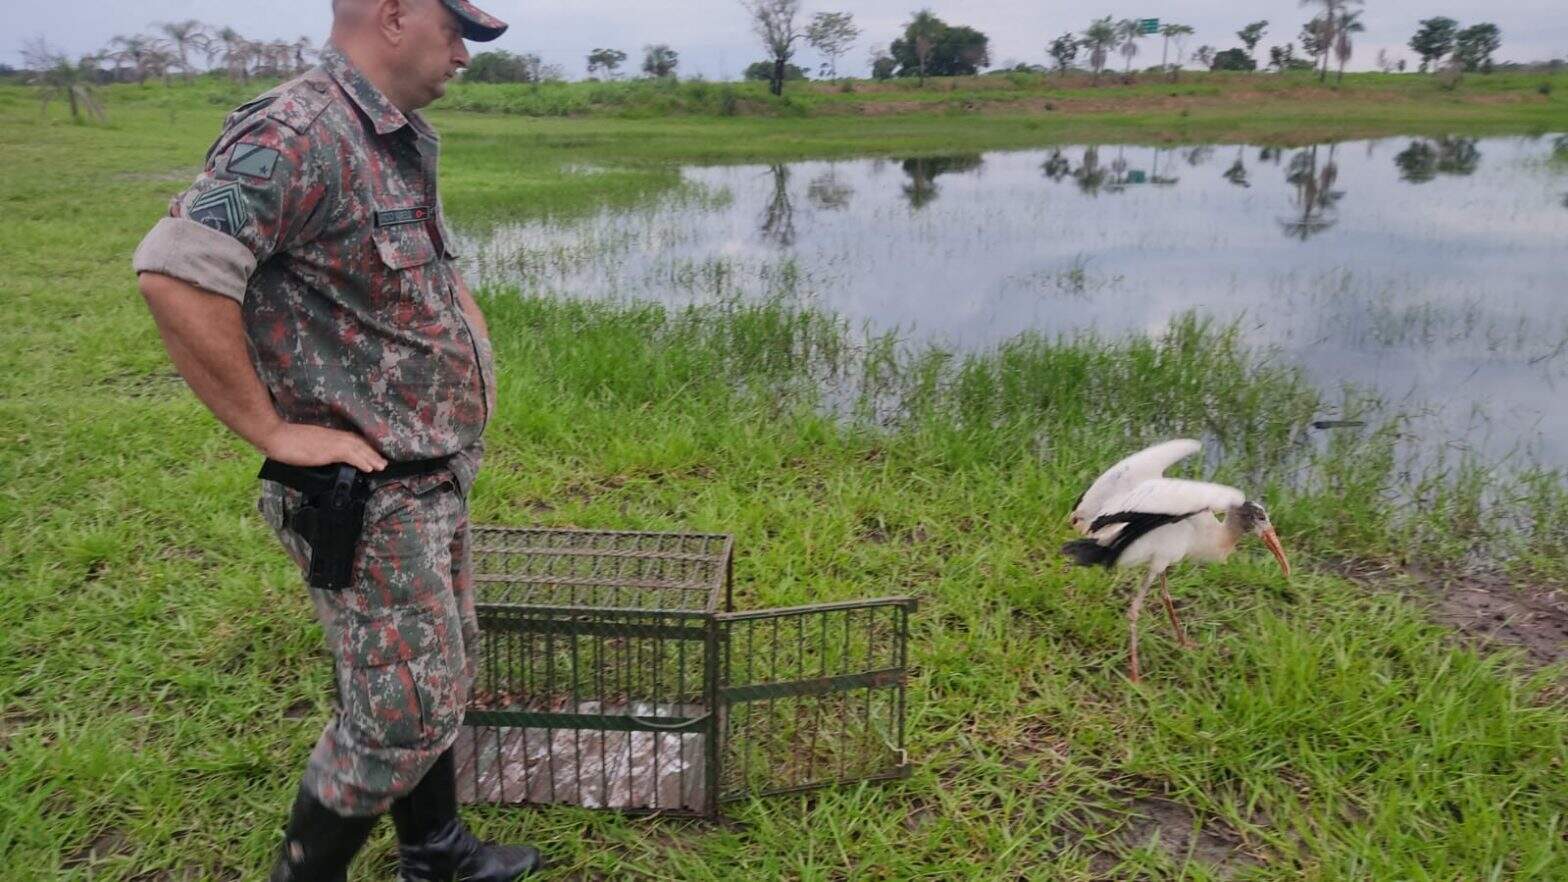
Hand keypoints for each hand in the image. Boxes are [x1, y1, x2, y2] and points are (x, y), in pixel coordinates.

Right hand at [260, 423, 387, 471]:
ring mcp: (331, 442)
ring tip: (381, 466)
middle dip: (371, 452)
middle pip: (357, 443)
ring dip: (371, 458)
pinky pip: (350, 455)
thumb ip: (318, 449)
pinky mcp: (328, 449)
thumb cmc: (286, 441)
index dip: (363, 447)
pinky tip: (369, 468)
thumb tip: (322, 456)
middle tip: (382, 462)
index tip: (371, 454)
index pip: (350, 439)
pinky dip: (361, 461)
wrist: (276, 435)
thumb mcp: (306, 444)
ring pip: (357, 448)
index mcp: (328, 434)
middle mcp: (333, 436)